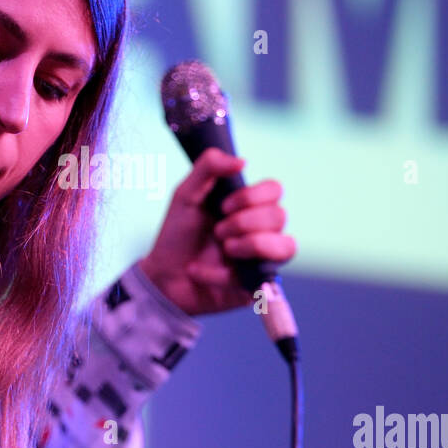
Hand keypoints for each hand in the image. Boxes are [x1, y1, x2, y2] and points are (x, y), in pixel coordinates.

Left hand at [137, 148, 296, 317]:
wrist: (161, 275)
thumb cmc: (177, 235)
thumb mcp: (185, 195)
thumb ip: (208, 168)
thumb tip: (242, 161)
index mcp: (248, 206)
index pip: (275, 190)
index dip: (252, 196)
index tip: (223, 206)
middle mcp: (261, 230)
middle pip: (280, 216)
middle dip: (243, 223)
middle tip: (217, 232)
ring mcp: (262, 259)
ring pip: (286, 247)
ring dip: (250, 245)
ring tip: (223, 250)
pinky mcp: (256, 286)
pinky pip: (257, 278)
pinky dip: (220, 274)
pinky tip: (199, 272)